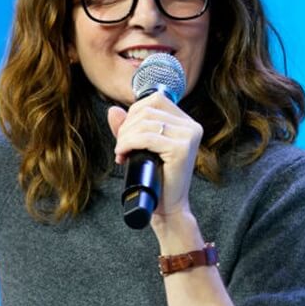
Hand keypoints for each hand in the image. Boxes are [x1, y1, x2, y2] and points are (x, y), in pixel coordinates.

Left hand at [106, 93, 201, 217]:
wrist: (166, 206)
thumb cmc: (154, 177)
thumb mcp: (139, 147)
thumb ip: (128, 127)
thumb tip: (113, 110)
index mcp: (186, 122)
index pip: (155, 99)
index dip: (133, 113)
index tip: (125, 135)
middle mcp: (191, 126)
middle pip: (147, 110)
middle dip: (126, 127)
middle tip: (121, 148)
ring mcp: (189, 136)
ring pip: (145, 122)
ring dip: (125, 137)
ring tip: (122, 153)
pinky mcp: (182, 149)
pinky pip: (146, 137)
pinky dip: (128, 144)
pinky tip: (123, 155)